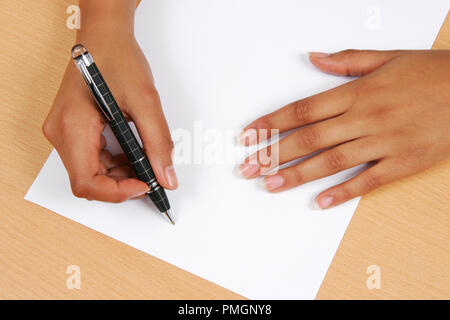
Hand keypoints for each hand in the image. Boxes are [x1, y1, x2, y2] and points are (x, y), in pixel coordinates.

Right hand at [43, 25, 176, 201]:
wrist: (105, 36)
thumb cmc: (118, 58)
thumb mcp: (146, 101)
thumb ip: (158, 143)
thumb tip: (166, 177)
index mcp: (72, 126)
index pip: (87, 182)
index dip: (118, 192)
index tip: (146, 186)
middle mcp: (61, 133)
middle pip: (88, 180)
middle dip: (122, 183)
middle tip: (151, 174)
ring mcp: (64, 132)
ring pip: (91, 172)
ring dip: (121, 173)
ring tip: (145, 160)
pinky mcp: (72, 130)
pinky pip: (92, 159)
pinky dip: (115, 162)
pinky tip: (133, 152)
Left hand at [239, 50, 449, 208]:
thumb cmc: (433, 74)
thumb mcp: (388, 58)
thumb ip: (346, 61)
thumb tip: (312, 58)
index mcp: (358, 93)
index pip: (302, 110)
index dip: (271, 124)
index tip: (249, 135)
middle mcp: (365, 118)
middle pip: (309, 139)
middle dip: (273, 154)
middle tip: (248, 167)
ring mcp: (384, 142)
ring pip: (332, 161)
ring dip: (297, 175)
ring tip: (270, 185)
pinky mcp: (402, 163)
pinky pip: (368, 181)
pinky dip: (343, 192)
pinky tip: (320, 202)